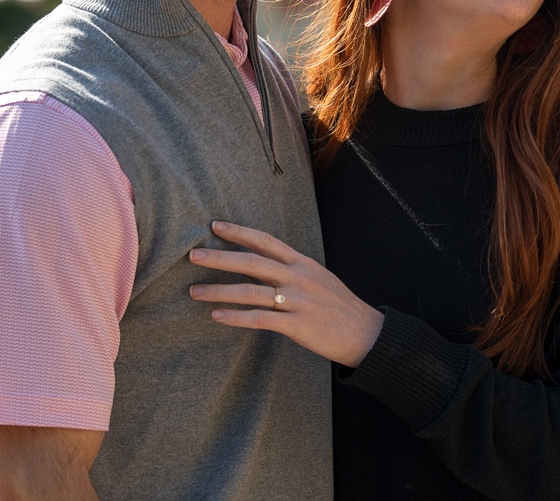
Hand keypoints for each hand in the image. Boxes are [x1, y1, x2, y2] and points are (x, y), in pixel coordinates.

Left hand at [189, 220, 383, 367]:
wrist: (366, 333)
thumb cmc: (340, 306)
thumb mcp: (319, 278)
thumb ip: (293, 270)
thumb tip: (267, 264)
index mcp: (302, 263)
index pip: (265, 241)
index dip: (239, 232)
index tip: (215, 226)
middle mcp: (297, 277)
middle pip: (251, 262)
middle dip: (219, 257)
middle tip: (193, 255)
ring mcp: (297, 301)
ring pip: (249, 291)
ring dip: (218, 290)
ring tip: (195, 291)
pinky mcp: (297, 325)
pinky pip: (260, 319)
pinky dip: (235, 317)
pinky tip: (217, 316)